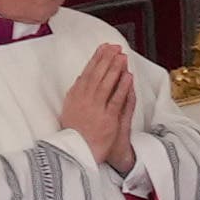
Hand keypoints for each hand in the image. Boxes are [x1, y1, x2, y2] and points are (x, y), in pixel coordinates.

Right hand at [51, 45, 136, 164]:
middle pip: (97, 74)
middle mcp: (84, 100)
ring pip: (106, 84)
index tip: (104, 48)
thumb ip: (77, 92)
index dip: (97, 59)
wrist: (77, 151)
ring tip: (122, 56)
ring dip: (115, 69)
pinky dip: (122, 87)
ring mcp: (95, 109)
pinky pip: (116, 99)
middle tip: (116, 47)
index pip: (87, 72)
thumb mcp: (70, 108)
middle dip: (107, 59)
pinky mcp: (107, 119)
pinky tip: (128, 77)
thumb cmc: (75, 132)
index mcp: (75, 96)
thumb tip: (82, 76)